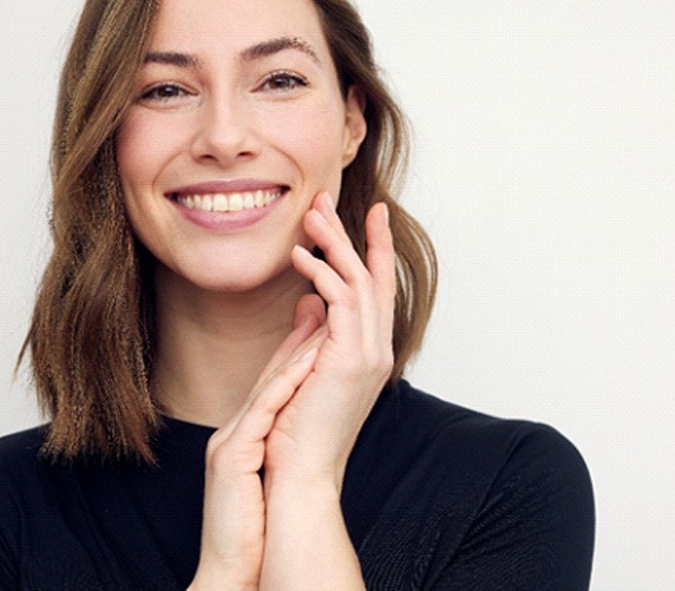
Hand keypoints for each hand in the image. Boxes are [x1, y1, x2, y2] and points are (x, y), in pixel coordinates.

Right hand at [190, 315, 327, 589]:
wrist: (231, 570)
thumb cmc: (250, 527)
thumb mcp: (268, 473)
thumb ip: (282, 439)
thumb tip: (305, 417)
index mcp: (245, 433)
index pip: (276, 381)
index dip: (300, 345)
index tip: (326, 312)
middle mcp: (235, 429)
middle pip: (271, 371)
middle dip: (300, 332)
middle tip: (325, 292)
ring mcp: (230, 439)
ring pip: (268, 384)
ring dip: (296, 348)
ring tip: (322, 313)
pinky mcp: (231, 456)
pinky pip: (261, 413)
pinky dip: (284, 386)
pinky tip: (306, 365)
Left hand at [266, 191, 396, 490]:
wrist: (300, 473)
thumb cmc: (297, 427)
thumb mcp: (305, 368)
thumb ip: (311, 333)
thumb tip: (309, 300)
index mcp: (369, 351)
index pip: (376, 289)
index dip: (373, 249)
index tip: (366, 215)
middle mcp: (377, 348)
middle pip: (370, 276)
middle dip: (352, 234)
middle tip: (326, 200)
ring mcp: (369, 354)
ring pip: (358, 280)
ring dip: (335, 243)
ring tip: (310, 214)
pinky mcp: (350, 359)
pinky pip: (343, 300)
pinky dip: (322, 272)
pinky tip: (300, 256)